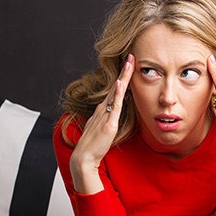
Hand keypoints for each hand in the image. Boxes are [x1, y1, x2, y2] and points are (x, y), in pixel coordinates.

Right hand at [70, 54, 134, 193]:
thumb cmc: (94, 146)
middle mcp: (103, 109)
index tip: (129, 66)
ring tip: (130, 63)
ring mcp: (105, 115)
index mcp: (103, 110)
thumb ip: (110, 121)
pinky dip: (118, 94)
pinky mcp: (108, 123)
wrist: (84, 158)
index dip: (122, 78)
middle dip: (124, 71)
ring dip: (123, 77)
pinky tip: (121, 83)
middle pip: (116, 86)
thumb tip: (116, 115)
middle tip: (131, 56)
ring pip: (116, 92)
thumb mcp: (105, 130)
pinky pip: (115, 106)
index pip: (115, 90)